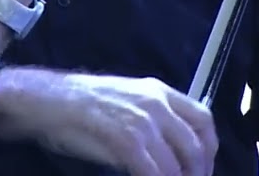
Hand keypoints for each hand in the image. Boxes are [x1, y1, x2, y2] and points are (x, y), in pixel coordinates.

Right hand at [0, 70, 217, 175]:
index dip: (209, 151)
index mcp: (160, 92)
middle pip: (195, 147)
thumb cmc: (83, 106)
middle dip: (197, 174)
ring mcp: (142, 121)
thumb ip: (154, 121)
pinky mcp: (126, 139)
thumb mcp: (127, 103)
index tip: (203, 170)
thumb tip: (173, 153)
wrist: (48, 100)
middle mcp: (157, 103)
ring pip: (177, 165)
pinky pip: (153, 172)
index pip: (204, 121)